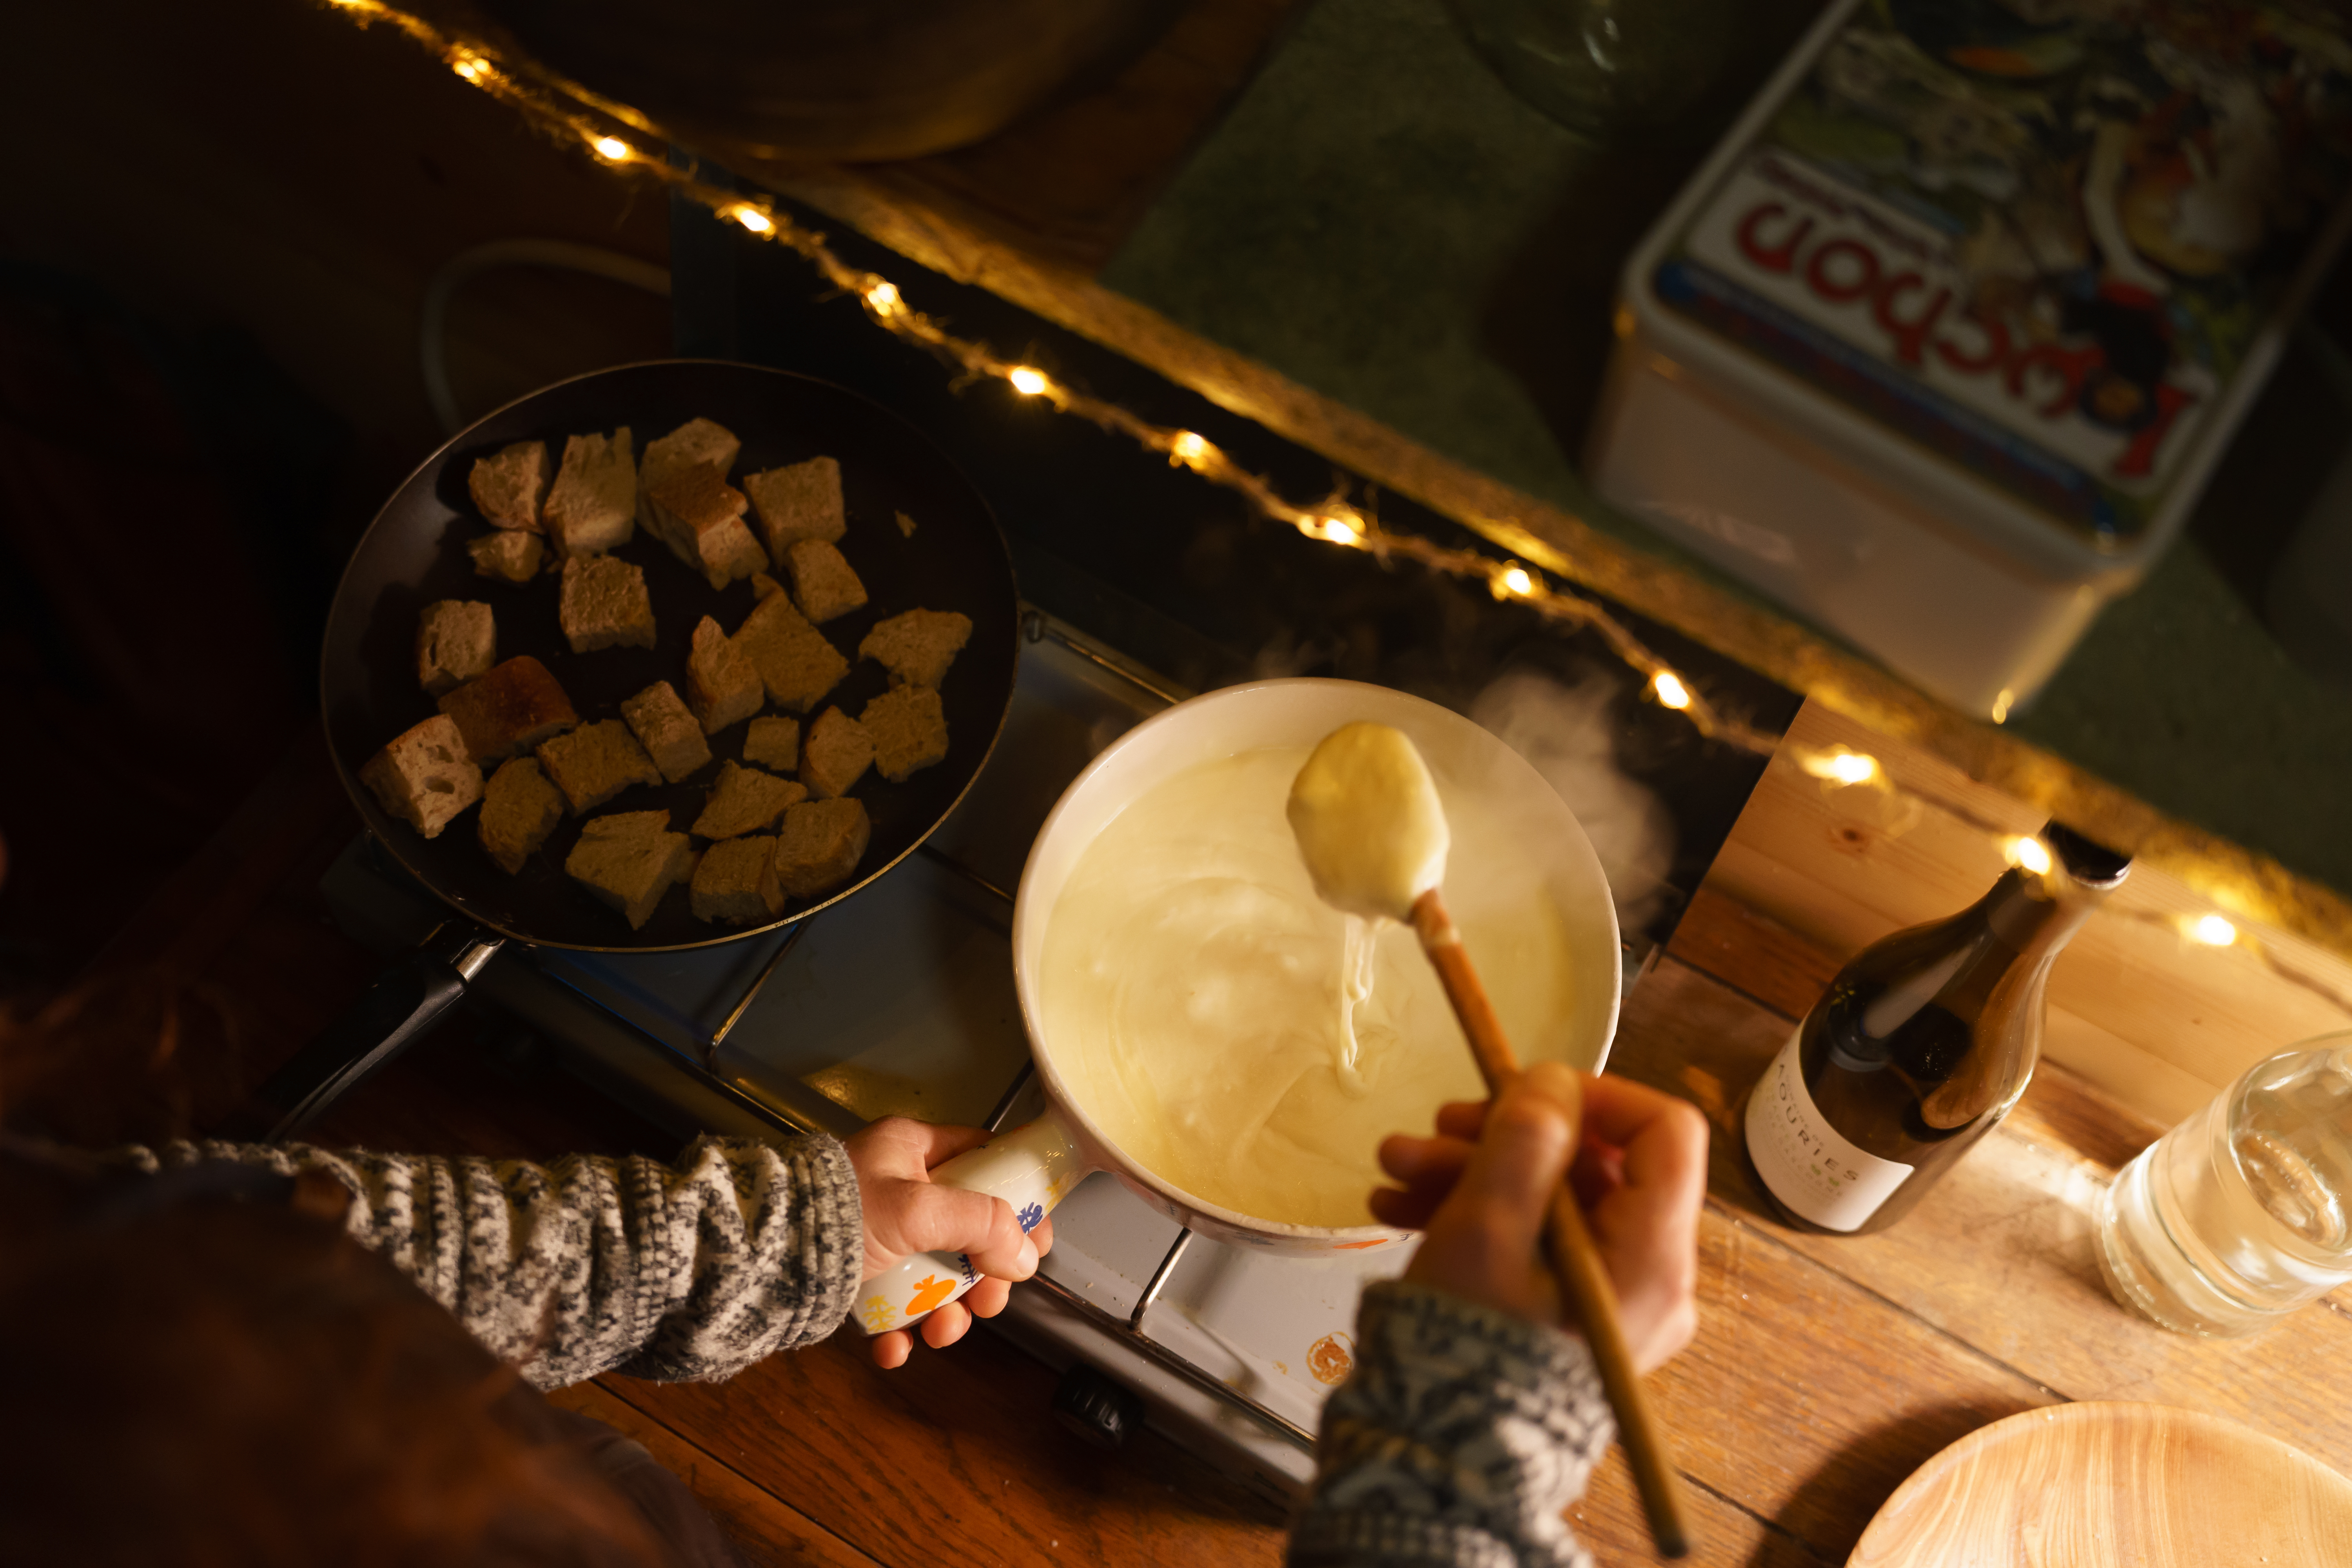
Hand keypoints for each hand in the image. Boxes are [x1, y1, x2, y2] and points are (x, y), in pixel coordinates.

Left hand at [843, 1117, 1054, 1369]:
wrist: (759, 1261)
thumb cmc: (838, 1216)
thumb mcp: (917, 1209)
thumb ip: (980, 1225)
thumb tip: (1024, 1256)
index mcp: (910, 1150)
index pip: (982, 1162)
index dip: (1015, 1200)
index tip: (1034, 1242)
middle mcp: (895, 1189)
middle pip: (964, 1231)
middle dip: (981, 1276)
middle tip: (988, 1303)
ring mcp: (874, 1236)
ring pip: (932, 1275)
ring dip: (946, 1311)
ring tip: (941, 1332)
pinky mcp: (851, 1277)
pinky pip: (891, 1305)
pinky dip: (900, 1332)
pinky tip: (895, 1348)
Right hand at [1371, 1063, 1706, 1372]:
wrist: (1440, 1463)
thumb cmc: (1468, 1350)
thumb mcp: (1486, 1231)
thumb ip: (1523, 1144)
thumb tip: (1550, 1081)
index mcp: (1652, 1258)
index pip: (1666, 1133)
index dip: (1597, 1095)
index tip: (1523, 1086)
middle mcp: (1648, 1278)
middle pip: (1595, 1165)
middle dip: (1506, 1135)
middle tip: (1435, 1126)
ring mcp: (1607, 1299)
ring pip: (1553, 1200)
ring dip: (1473, 1171)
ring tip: (1395, 1168)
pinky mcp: (1569, 1316)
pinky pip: (1536, 1243)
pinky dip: (1477, 1215)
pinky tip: (1403, 1207)